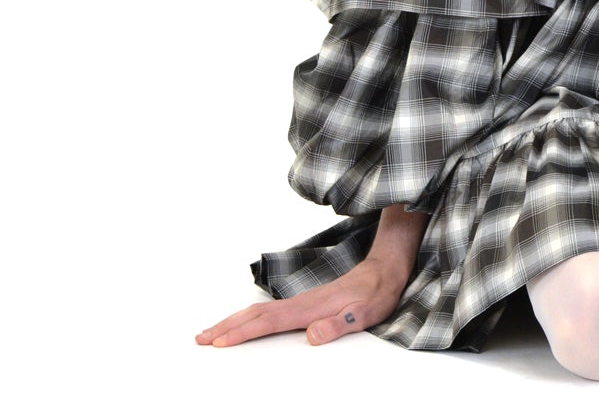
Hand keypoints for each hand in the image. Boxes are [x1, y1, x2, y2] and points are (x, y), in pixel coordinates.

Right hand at [195, 251, 409, 347]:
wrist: (385, 268)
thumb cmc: (376, 294)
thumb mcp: (365, 314)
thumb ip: (339, 326)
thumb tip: (311, 337)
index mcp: (309, 308)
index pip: (269, 322)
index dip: (243, 333)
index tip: (219, 343)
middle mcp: (300, 303)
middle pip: (255, 315)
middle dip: (226, 327)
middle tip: (199, 338)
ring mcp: (300, 301)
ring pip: (259, 312)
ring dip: (233, 321)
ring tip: (210, 332)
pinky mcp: (304, 303)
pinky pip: (268, 312)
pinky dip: (249, 318)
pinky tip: (244, 324)